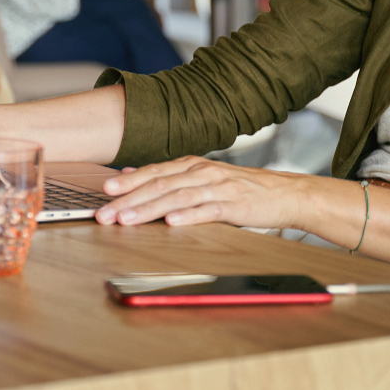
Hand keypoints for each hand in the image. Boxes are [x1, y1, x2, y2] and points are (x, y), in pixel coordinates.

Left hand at [96, 156, 324, 229]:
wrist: (285, 193)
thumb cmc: (241, 189)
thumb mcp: (202, 176)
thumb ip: (169, 176)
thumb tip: (130, 173)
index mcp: (192, 166)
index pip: (154, 172)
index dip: (127, 182)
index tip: (104, 191)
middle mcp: (202, 172)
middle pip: (159, 184)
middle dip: (129, 199)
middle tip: (106, 213)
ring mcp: (218, 188)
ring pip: (177, 197)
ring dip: (149, 209)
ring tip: (128, 220)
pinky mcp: (234, 205)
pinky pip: (208, 210)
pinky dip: (188, 216)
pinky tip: (172, 223)